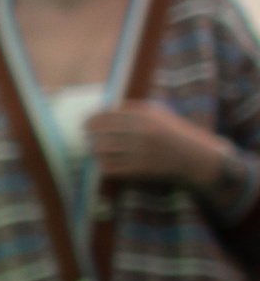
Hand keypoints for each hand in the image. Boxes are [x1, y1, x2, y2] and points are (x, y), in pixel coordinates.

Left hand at [85, 101, 232, 186]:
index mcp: (145, 115)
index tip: (86, 123)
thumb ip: (133, 111)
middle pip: (100, 132)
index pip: (106, 115)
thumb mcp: (158, 114)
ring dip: (96, 149)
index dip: (92, 119)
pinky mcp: (139, 169)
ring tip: (96, 149)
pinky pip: (109, 167)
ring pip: (102, 149)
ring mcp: (139, 151)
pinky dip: (103, 164)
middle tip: (88, 136)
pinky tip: (106, 162)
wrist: (194, 157)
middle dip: (90, 134)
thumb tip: (103, 110)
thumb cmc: (174, 133)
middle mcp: (141, 132)